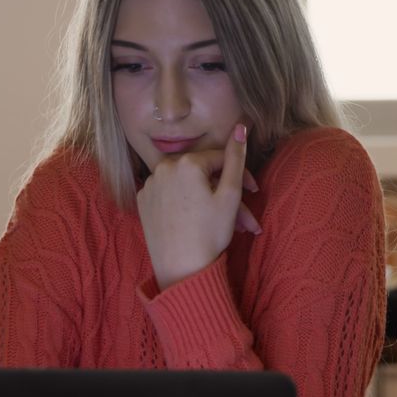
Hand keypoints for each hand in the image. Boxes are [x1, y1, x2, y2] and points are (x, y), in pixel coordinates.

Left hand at [137, 124, 261, 288]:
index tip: (253, 191)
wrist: (181, 269)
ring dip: (205, 196)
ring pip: (185, 183)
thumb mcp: (231, 195)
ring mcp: (149, 184)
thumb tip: (241, 127)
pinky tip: (194, 218)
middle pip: (202, 171)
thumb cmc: (210, 233)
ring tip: (221, 219)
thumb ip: (236, 158)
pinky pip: (168, 192)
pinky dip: (183, 201)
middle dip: (223, 188)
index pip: (220, 158)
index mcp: (187, 162)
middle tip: (242, 212)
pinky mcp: (142, 200)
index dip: (241, 173)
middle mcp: (163, 167)